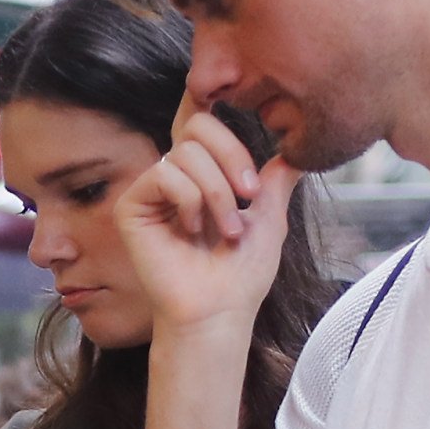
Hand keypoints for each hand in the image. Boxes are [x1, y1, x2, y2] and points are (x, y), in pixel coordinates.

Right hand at [115, 110, 304, 335]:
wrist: (221, 309)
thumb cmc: (241, 275)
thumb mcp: (270, 218)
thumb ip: (277, 180)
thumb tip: (297, 151)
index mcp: (203, 176)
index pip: (204, 123)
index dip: (217, 119)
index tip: (246, 158)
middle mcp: (175, 178)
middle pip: (198, 126)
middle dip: (233, 157)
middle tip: (249, 196)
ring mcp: (152, 191)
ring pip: (186, 153)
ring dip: (217, 193)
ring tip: (226, 231)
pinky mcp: (132, 207)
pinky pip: (165, 174)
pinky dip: (190, 201)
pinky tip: (192, 230)